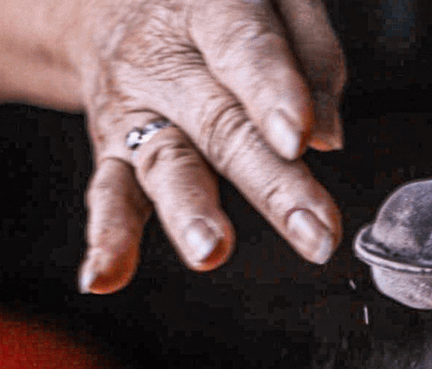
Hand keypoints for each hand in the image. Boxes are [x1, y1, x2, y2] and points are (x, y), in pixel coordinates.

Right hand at [74, 0, 345, 291]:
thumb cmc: (217, 6)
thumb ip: (311, 56)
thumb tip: (328, 135)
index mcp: (208, 6)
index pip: (242, 47)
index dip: (270, 91)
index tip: (299, 136)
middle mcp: (163, 59)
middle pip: (220, 125)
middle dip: (270, 184)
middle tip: (313, 231)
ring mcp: (134, 110)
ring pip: (166, 164)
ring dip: (189, 212)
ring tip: (211, 251)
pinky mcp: (115, 151)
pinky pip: (109, 194)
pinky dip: (107, 240)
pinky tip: (102, 278)